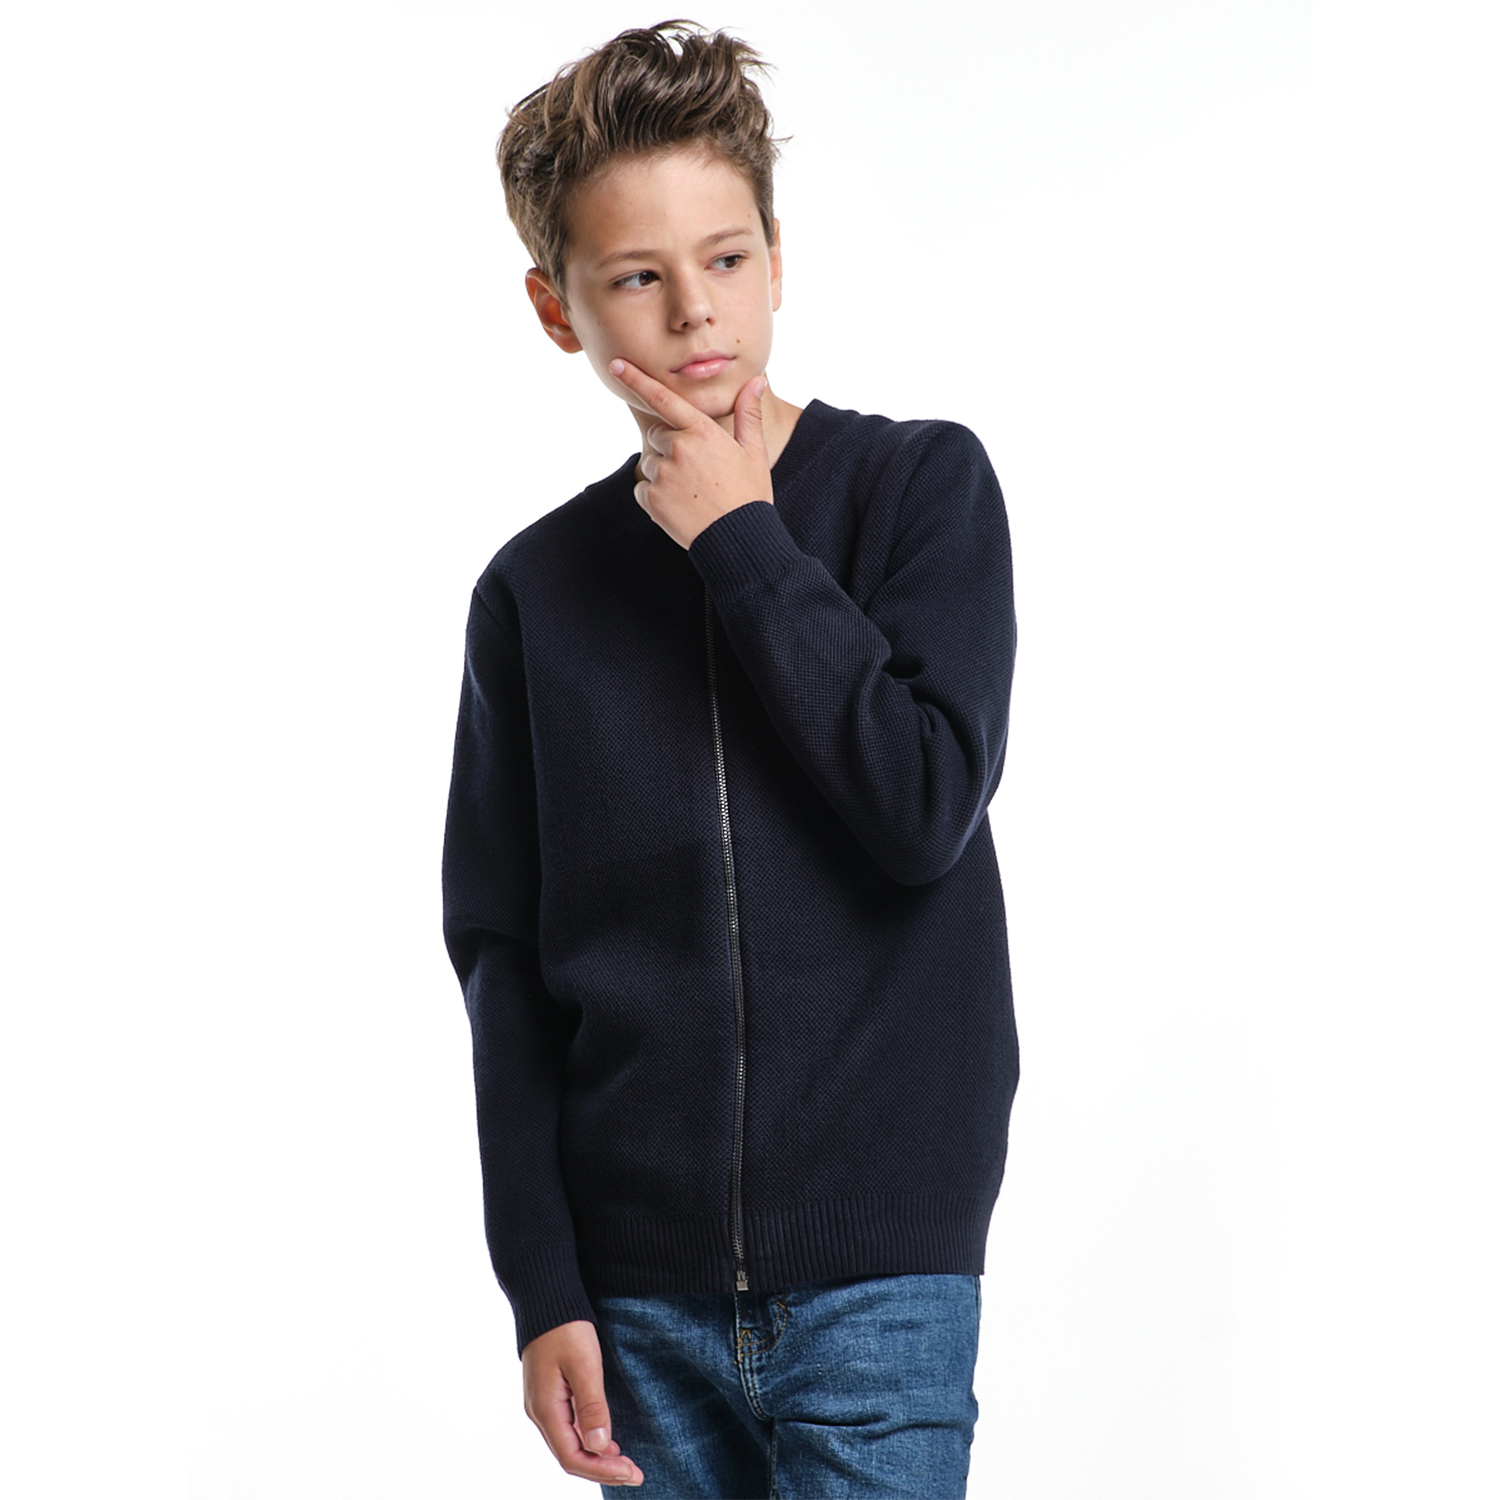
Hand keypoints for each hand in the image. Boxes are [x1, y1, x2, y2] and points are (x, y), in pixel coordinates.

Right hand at [521, 1320, 643, 1487]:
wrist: (546, 1299)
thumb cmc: (566, 1327)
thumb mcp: (584, 1364)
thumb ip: (592, 1406)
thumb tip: (600, 1446)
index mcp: (546, 1409)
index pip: (572, 1457)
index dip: (602, 1470)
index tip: (631, 1473)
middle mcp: (540, 1412)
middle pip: (570, 1456)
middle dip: (602, 1469)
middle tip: (636, 1475)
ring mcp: (543, 1404)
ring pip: (569, 1444)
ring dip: (596, 1457)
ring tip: (626, 1463)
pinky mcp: (550, 1394)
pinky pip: (568, 1429)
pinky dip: (588, 1440)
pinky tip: (607, 1442)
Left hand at [610, 358, 772, 549]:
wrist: (740, 539)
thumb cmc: (749, 495)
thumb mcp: (754, 452)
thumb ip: (748, 414)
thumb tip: (757, 381)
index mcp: (703, 432)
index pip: (663, 398)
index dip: (637, 380)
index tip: (616, 365)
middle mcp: (679, 448)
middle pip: (657, 436)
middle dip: (669, 448)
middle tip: (696, 473)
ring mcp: (663, 474)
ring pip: (649, 463)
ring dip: (662, 473)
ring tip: (690, 492)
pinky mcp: (652, 499)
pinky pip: (642, 489)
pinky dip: (655, 497)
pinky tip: (679, 506)